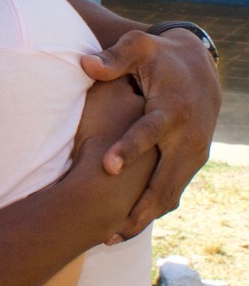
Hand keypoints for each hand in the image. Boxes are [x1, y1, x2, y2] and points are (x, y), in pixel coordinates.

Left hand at [80, 28, 219, 237]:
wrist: (201, 69)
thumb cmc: (162, 57)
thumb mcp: (140, 48)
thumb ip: (114, 58)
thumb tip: (85, 64)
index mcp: (173, 108)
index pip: (150, 132)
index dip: (130, 149)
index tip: (107, 166)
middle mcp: (187, 137)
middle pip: (164, 179)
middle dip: (138, 205)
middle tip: (108, 226)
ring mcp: (193, 154)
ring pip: (170, 195)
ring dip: (142, 217)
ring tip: (110, 237)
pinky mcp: (192, 163)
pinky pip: (172, 194)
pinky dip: (151, 212)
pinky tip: (125, 228)